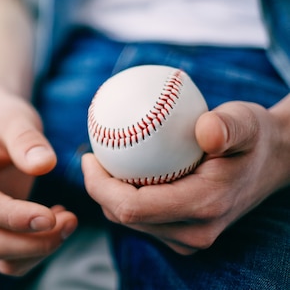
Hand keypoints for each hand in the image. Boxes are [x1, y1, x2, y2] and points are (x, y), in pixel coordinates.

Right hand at [0, 82, 77, 275]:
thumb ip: (26, 138)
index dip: (13, 216)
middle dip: (34, 240)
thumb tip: (44, 164)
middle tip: (72, 220)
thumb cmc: (4, 119)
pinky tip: (55, 225)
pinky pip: (8, 260)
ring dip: (38, 250)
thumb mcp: (15, 117)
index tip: (51, 216)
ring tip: (69, 221)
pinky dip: (36, 251)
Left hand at [82, 99, 289, 254]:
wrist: (274, 160)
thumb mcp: (246, 121)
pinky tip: (123, 171)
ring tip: (103, 161)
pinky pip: (143, 219)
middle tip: (90, 155)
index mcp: (204, 206)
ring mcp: (190, 238)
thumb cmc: (254, 135)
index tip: (88, 156)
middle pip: (124, 218)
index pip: (132, 207)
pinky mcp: (185, 235)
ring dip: (110, 195)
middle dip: (98, 190)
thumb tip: (204, 130)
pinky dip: (126, 198)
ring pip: (130, 222)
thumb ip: (227, 125)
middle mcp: (195, 232)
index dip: (98, 187)